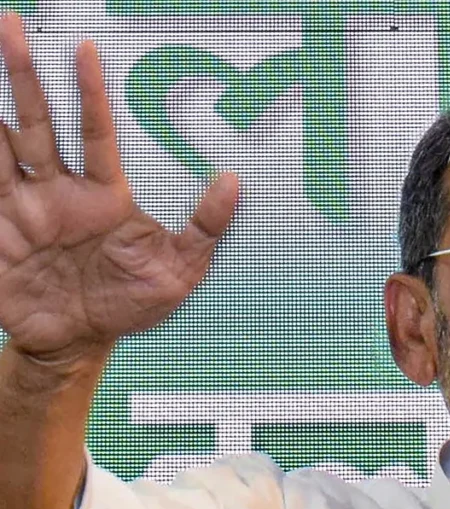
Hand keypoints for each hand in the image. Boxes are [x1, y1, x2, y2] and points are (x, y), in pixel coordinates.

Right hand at [0, 14, 236, 370]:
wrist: (82, 344)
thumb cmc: (132, 305)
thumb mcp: (180, 271)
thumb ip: (206, 228)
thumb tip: (235, 184)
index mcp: (105, 196)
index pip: (95, 133)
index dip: (90, 92)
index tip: (84, 51)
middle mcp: (59, 193)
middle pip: (38, 123)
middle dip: (24, 76)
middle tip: (11, 29)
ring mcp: (23, 210)